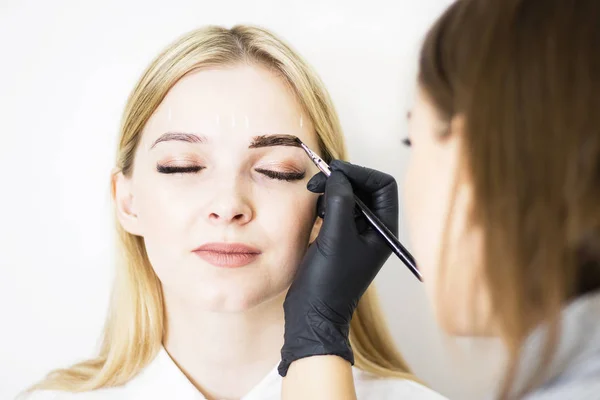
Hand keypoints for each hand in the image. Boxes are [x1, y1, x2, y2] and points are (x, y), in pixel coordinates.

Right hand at [279, 160, 398, 375]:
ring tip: (314, 195)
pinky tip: (315, 211)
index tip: (335, 171)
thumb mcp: (336, 237)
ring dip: (332, 190)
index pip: (383, 185)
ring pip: (349, 197)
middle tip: (318, 181)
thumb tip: (338, 174)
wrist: (312, 313)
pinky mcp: (339, 238)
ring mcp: (357, 234)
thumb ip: (340, 201)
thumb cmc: (329, 281)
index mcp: (384, 229)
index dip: (361, 173)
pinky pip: (337, 209)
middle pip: (366, 188)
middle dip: (344, 179)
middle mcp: (374, 229)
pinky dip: (326, 203)